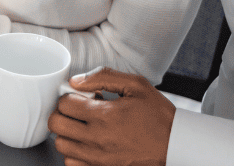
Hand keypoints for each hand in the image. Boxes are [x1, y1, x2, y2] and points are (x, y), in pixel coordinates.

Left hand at [48, 67, 174, 165]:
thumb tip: (75, 81)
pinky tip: (87, 142)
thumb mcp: (136, 86)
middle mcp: (98, 138)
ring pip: (61, 144)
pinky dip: (74, 152)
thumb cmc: (158, 116)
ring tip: (82, 126)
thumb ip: (103, 77)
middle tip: (77, 110)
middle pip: (56, 124)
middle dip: (63, 112)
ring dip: (67, 132)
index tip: (80, 97)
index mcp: (105, 115)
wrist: (177, 146)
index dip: (69, 96)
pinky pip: (71, 163)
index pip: (64, 104)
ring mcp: (98, 157)